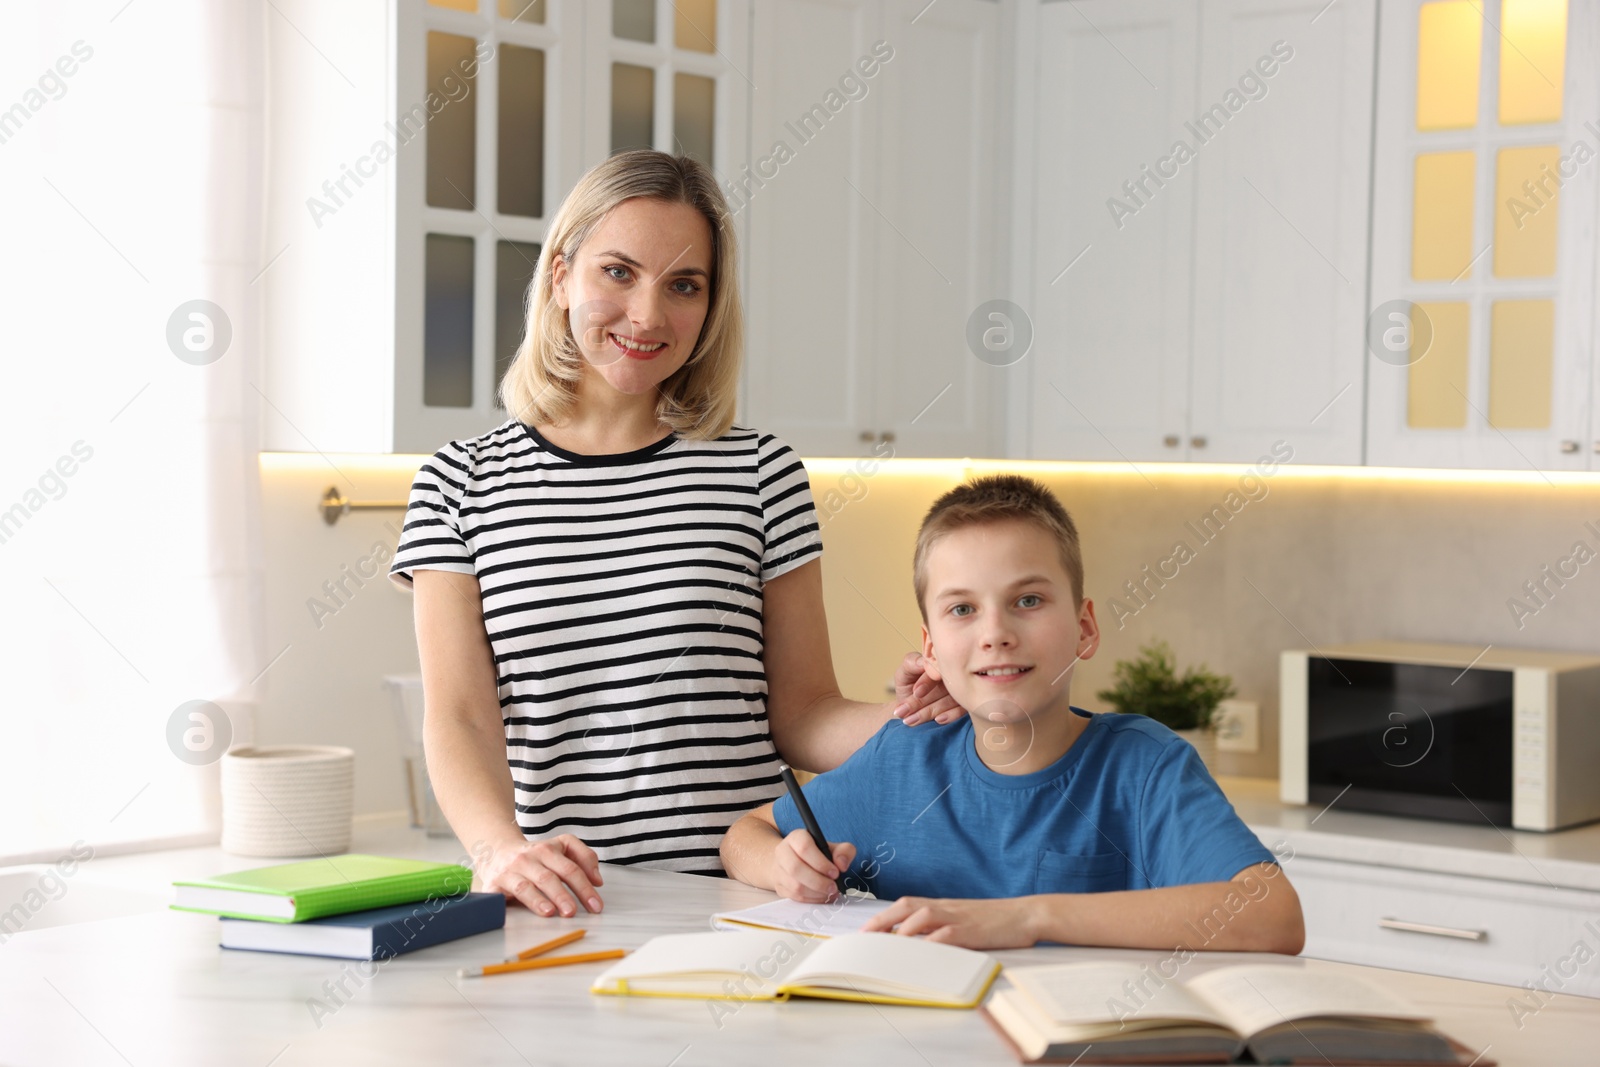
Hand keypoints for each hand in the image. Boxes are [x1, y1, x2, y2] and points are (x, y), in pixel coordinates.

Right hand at [473, 834, 604, 916]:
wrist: (496, 850)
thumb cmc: (534, 855)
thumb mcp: (561, 846)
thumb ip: (583, 857)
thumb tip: (597, 880)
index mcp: (548, 850)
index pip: (570, 869)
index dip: (585, 887)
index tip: (595, 905)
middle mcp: (528, 859)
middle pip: (548, 877)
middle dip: (562, 895)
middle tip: (573, 912)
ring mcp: (510, 872)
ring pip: (525, 887)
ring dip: (538, 900)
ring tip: (550, 912)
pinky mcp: (494, 885)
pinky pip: (500, 896)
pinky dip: (507, 903)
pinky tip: (515, 912)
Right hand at [774, 828, 856, 903]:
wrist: (795, 862)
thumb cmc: (817, 854)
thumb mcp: (834, 847)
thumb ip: (844, 851)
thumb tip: (842, 864)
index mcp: (796, 838)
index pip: (804, 847)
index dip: (821, 862)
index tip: (835, 872)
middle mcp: (783, 852)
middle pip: (796, 868)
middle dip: (818, 881)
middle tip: (833, 887)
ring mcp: (778, 870)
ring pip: (795, 886)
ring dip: (816, 893)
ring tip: (829, 892)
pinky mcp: (779, 886)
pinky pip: (794, 897)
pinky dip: (811, 899)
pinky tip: (822, 896)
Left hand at [860, 895, 1037, 949]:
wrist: (1026, 914)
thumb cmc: (996, 921)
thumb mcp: (964, 920)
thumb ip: (942, 928)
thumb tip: (918, 944)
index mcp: (943, 905)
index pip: (906, 905)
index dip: (883, 916)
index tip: (865, 930)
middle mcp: (946, 907)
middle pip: (906, 906)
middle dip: (882, 921)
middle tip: (864, 938)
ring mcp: (958, 917)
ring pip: (921, 916)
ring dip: (900, 930)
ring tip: (883, 946)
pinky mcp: (971, 930)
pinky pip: (946, 934)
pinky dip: (929, 942)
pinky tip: (918, 953)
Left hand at [891, 651, 964, 724]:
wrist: (912, 707)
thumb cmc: (909, 687)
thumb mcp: (904, 674)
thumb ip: (910, 664)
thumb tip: (922, 663)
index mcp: (939, 661)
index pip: (937, 669)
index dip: (927, 682)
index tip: (916, 693)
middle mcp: (953, 672)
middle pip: (943, 687)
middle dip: (922, 702)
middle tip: (905, 712)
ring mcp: (961, 688)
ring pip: (949, 700)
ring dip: (929, 712)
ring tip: (910, 721)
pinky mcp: (966, 703)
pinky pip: (961, 710)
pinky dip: (949, 715)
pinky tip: (937, 720)